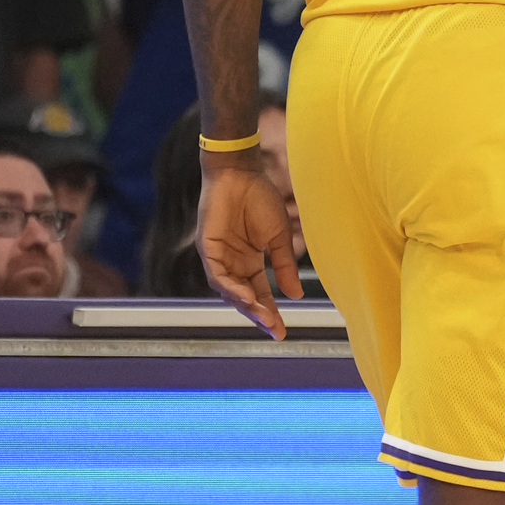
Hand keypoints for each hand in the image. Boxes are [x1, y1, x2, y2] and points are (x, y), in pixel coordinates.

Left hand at [196, 155, 305, 336]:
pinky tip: (247, 298)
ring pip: (230, 292)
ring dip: (247, 306)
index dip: (271, 312)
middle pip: (245, 297)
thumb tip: (296, 295)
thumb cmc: (260, 199)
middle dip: (260, 315)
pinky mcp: (208, 249)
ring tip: (265, 317)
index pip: (260, 293)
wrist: (241, 173)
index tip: (283, 331)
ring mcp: (219, 258)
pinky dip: (232, 288)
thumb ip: (284, 266)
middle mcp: (233, 264)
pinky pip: (217, 276)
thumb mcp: (278, 238)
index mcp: (250, 261)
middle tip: (276, 330)